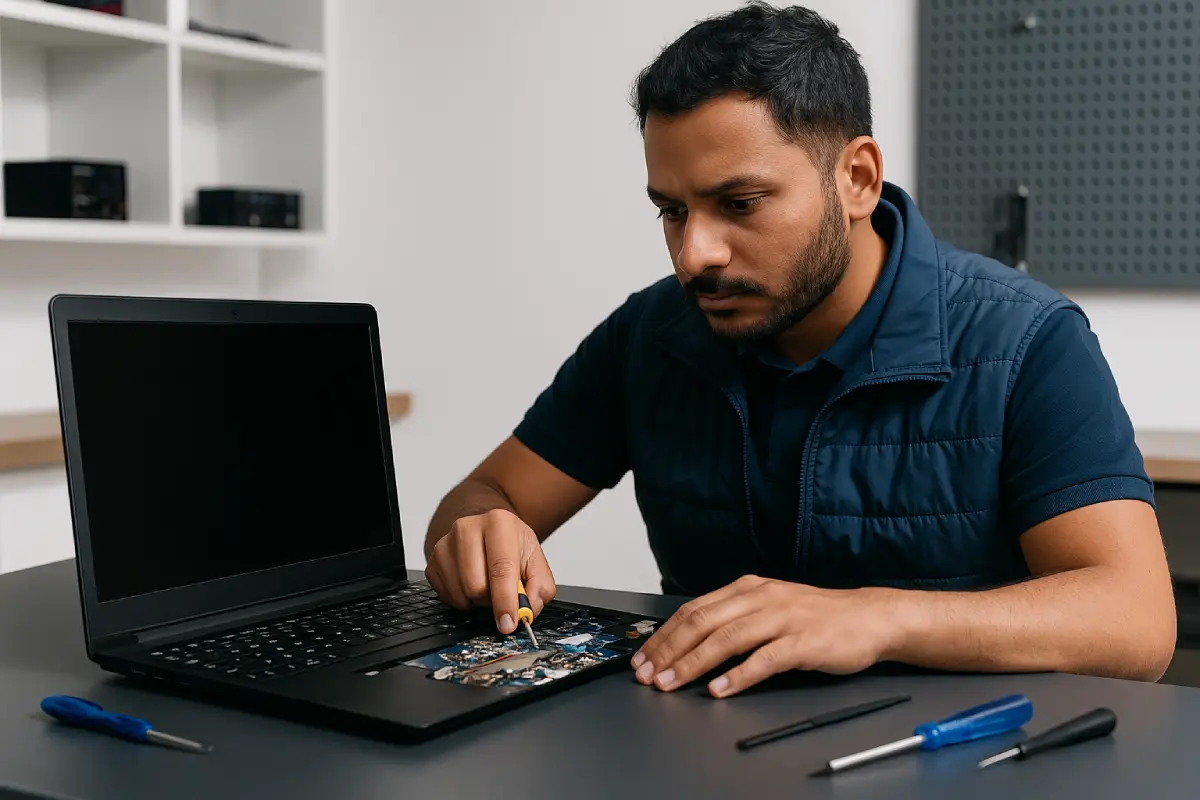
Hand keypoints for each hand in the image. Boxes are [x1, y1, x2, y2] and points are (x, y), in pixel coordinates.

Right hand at [424, 508, 556, 634]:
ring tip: (486, 585)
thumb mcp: (536, 563)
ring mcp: (445, 543)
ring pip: (460, 594)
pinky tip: (470, 585)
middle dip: (491, 600)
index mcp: (499, 523)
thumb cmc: (512, 548)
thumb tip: (525, 612)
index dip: (505, 600)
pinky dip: (461, 599)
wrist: (490, 533)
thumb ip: (539, 589)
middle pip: (475, 585)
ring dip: (476, 601)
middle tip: (501, 593)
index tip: (508, 623)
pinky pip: (446, 596)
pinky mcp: (432, 560)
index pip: (500, 568)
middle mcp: (467, 528)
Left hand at [630, 575, 898, 697]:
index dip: (664, 635)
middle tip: (648, 674)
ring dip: (694, 663)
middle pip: (703, 622)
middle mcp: (760, 598)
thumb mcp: (769, 606)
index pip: (694, 610)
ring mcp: (782, 618)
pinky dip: (738, 675)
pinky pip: (764, 659)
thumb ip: (734, 618)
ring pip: (727, 638)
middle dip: (669, 650)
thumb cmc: (817, 617)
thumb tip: (691, 640)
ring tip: (672, 683)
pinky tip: (720, 690)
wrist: (868, 617)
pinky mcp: (802, 641)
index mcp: (747, 588)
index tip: (644, 657)